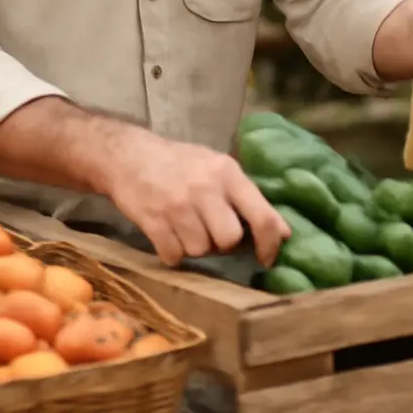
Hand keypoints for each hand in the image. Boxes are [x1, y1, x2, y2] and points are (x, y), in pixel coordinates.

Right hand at [103, 133, 289, 266]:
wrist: (130, 155)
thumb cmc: (182, 163)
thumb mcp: (218, 166)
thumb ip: (247, 196)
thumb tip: (282, 232)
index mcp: (229, 173)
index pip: (261, 215)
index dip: (270, 243)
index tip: (269, 258)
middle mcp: (206, 189)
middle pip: (230, 239)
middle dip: (224, 244)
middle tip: (214, 233)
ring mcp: (179, 206)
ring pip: (201, 250)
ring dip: (196, 247)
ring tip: (187, 228)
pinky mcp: (153, 222)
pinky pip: (173, 256)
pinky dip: (173, 253)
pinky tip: (169, 235)